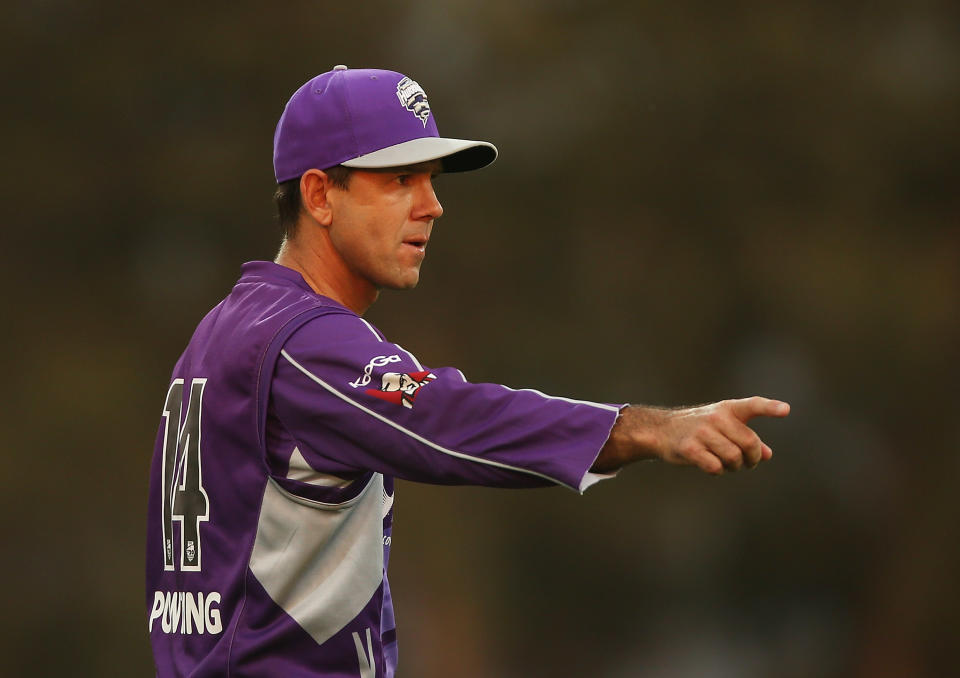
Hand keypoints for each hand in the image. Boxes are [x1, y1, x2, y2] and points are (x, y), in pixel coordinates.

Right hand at [593, 397, 790, 474]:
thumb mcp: (724, 427)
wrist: (661, 431)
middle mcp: (716, 417)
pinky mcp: (689, 448)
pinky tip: (710, 466)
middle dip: (752, 459)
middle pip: (749, 444)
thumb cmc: (700, 429)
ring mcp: (702, 432)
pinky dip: (717, 471)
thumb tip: (768, 454)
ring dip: (733, 467)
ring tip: (725, 464)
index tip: (786, 410)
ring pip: (733, 458)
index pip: (752, 406)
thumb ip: (747, 438)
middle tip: (746, 463)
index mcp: (728, 409)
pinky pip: (715, 467)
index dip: (770, 408)